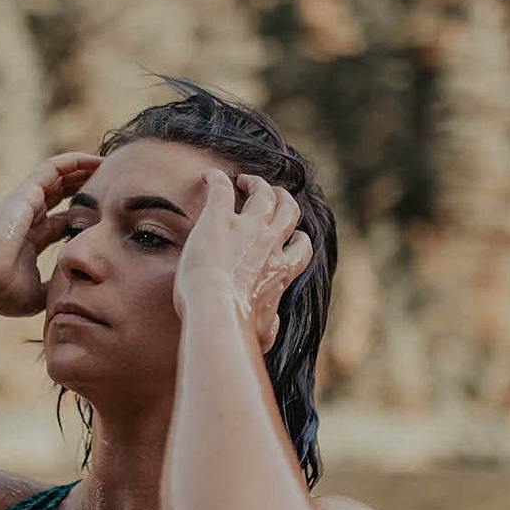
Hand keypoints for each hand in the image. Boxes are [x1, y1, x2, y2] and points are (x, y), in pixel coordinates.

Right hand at [0, 152, 100, 316]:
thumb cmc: (0, 291)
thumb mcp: (39, 293)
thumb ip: (57, 286)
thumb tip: (76, 292)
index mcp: (32, 239)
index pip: (63, 220)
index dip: (85, 215)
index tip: (108, 212)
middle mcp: (29, 217)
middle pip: (62, 194)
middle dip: (86, 187)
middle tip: (114, 183)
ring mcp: (26, 203)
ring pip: (59, 177)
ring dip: (83, 169)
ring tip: (108, 165)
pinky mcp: (24, 194)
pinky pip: (51, 168)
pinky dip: (73, 161)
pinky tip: (94, 160)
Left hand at [175, 171, 312, 351]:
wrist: (216, 312)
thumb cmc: (239, 328)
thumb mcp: (265, 333)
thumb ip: (271, 327)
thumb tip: (272, 333)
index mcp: (282, 271)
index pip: (301, 246)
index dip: (296, 238)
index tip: (287, 237)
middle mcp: (270, 244)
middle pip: (288, 210)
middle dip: (283, 200)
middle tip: (269, 197)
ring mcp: (246, 228)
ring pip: (264, 193)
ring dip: (258, 184)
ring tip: (245, 181)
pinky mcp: (218, 219)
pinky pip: (221, 187)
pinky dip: (216, 178)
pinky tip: (207, 176)